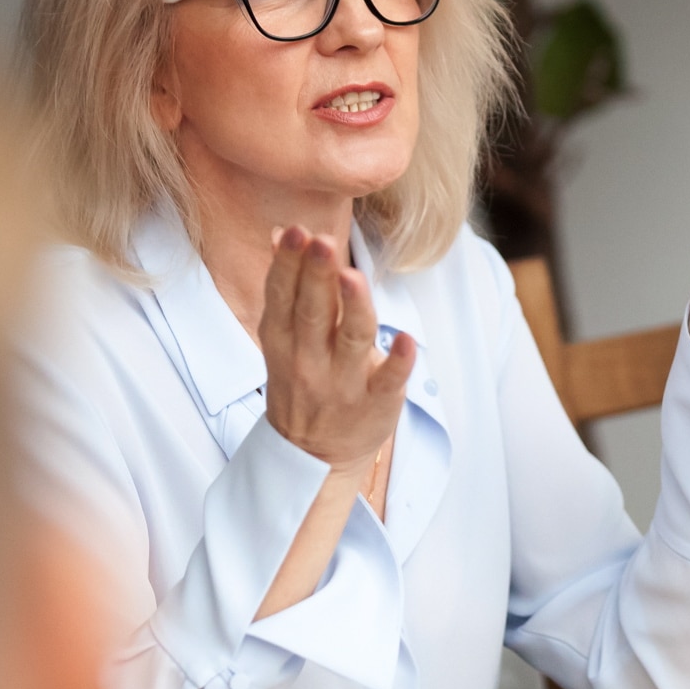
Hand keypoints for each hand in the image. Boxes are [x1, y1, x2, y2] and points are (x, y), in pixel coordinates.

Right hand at [259, 226, 413, 475]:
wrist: (313, 456)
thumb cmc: (303, 381)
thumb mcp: (283, 338)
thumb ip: (288, 287)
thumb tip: (282, 232)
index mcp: (283, 339)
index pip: (283, 296)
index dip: (289, 264)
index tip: (296, 232)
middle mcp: (309, 360)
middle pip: (313, 312)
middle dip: (316, 276)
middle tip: (321, 241)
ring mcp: (343, 384)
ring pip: (350, 340)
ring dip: (353, 308)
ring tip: (352, 277)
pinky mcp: (376, 404)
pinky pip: (388, 381)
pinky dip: (397, 362)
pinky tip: (407, 341)